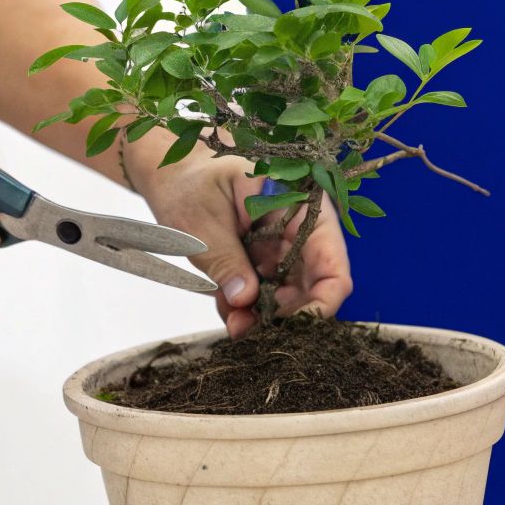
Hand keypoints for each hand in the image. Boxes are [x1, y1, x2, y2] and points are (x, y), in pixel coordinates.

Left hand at [133, 148, 351, 338]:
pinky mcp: (265, 264)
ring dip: (262, 316)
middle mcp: (300, 233)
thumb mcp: (202, 221)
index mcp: (301, 208)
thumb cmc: (189, 183)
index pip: (332, 264)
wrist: (172, 176)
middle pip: (314, 288)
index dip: (322, 301)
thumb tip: (245, 299)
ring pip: (289, 298)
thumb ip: (226, 259)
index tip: (291, 324)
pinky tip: (226, 306)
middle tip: (245, 328)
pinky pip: (266, 296)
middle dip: (283, 315)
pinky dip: (247, 309)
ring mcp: (283, 250)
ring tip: (232, 320)